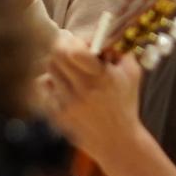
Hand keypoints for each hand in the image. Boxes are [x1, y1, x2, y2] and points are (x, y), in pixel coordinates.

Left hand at [40, 37, 147, 172]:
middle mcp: (82, 90)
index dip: (73, 40)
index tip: (78, 40)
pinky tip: (63, 83)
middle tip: (67, 43)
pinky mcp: (56, 112)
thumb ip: (119, 51)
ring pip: (49, 68)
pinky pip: (44, 85)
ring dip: (58, 62)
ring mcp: (67, 102)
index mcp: (102, 78)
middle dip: (62, 44)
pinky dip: (52, 80)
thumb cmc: (125, 103)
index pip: (75, 52)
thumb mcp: (131, 75)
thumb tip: (100, 34)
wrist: (116, 140)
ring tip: (70, 67)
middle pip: (56, 55)